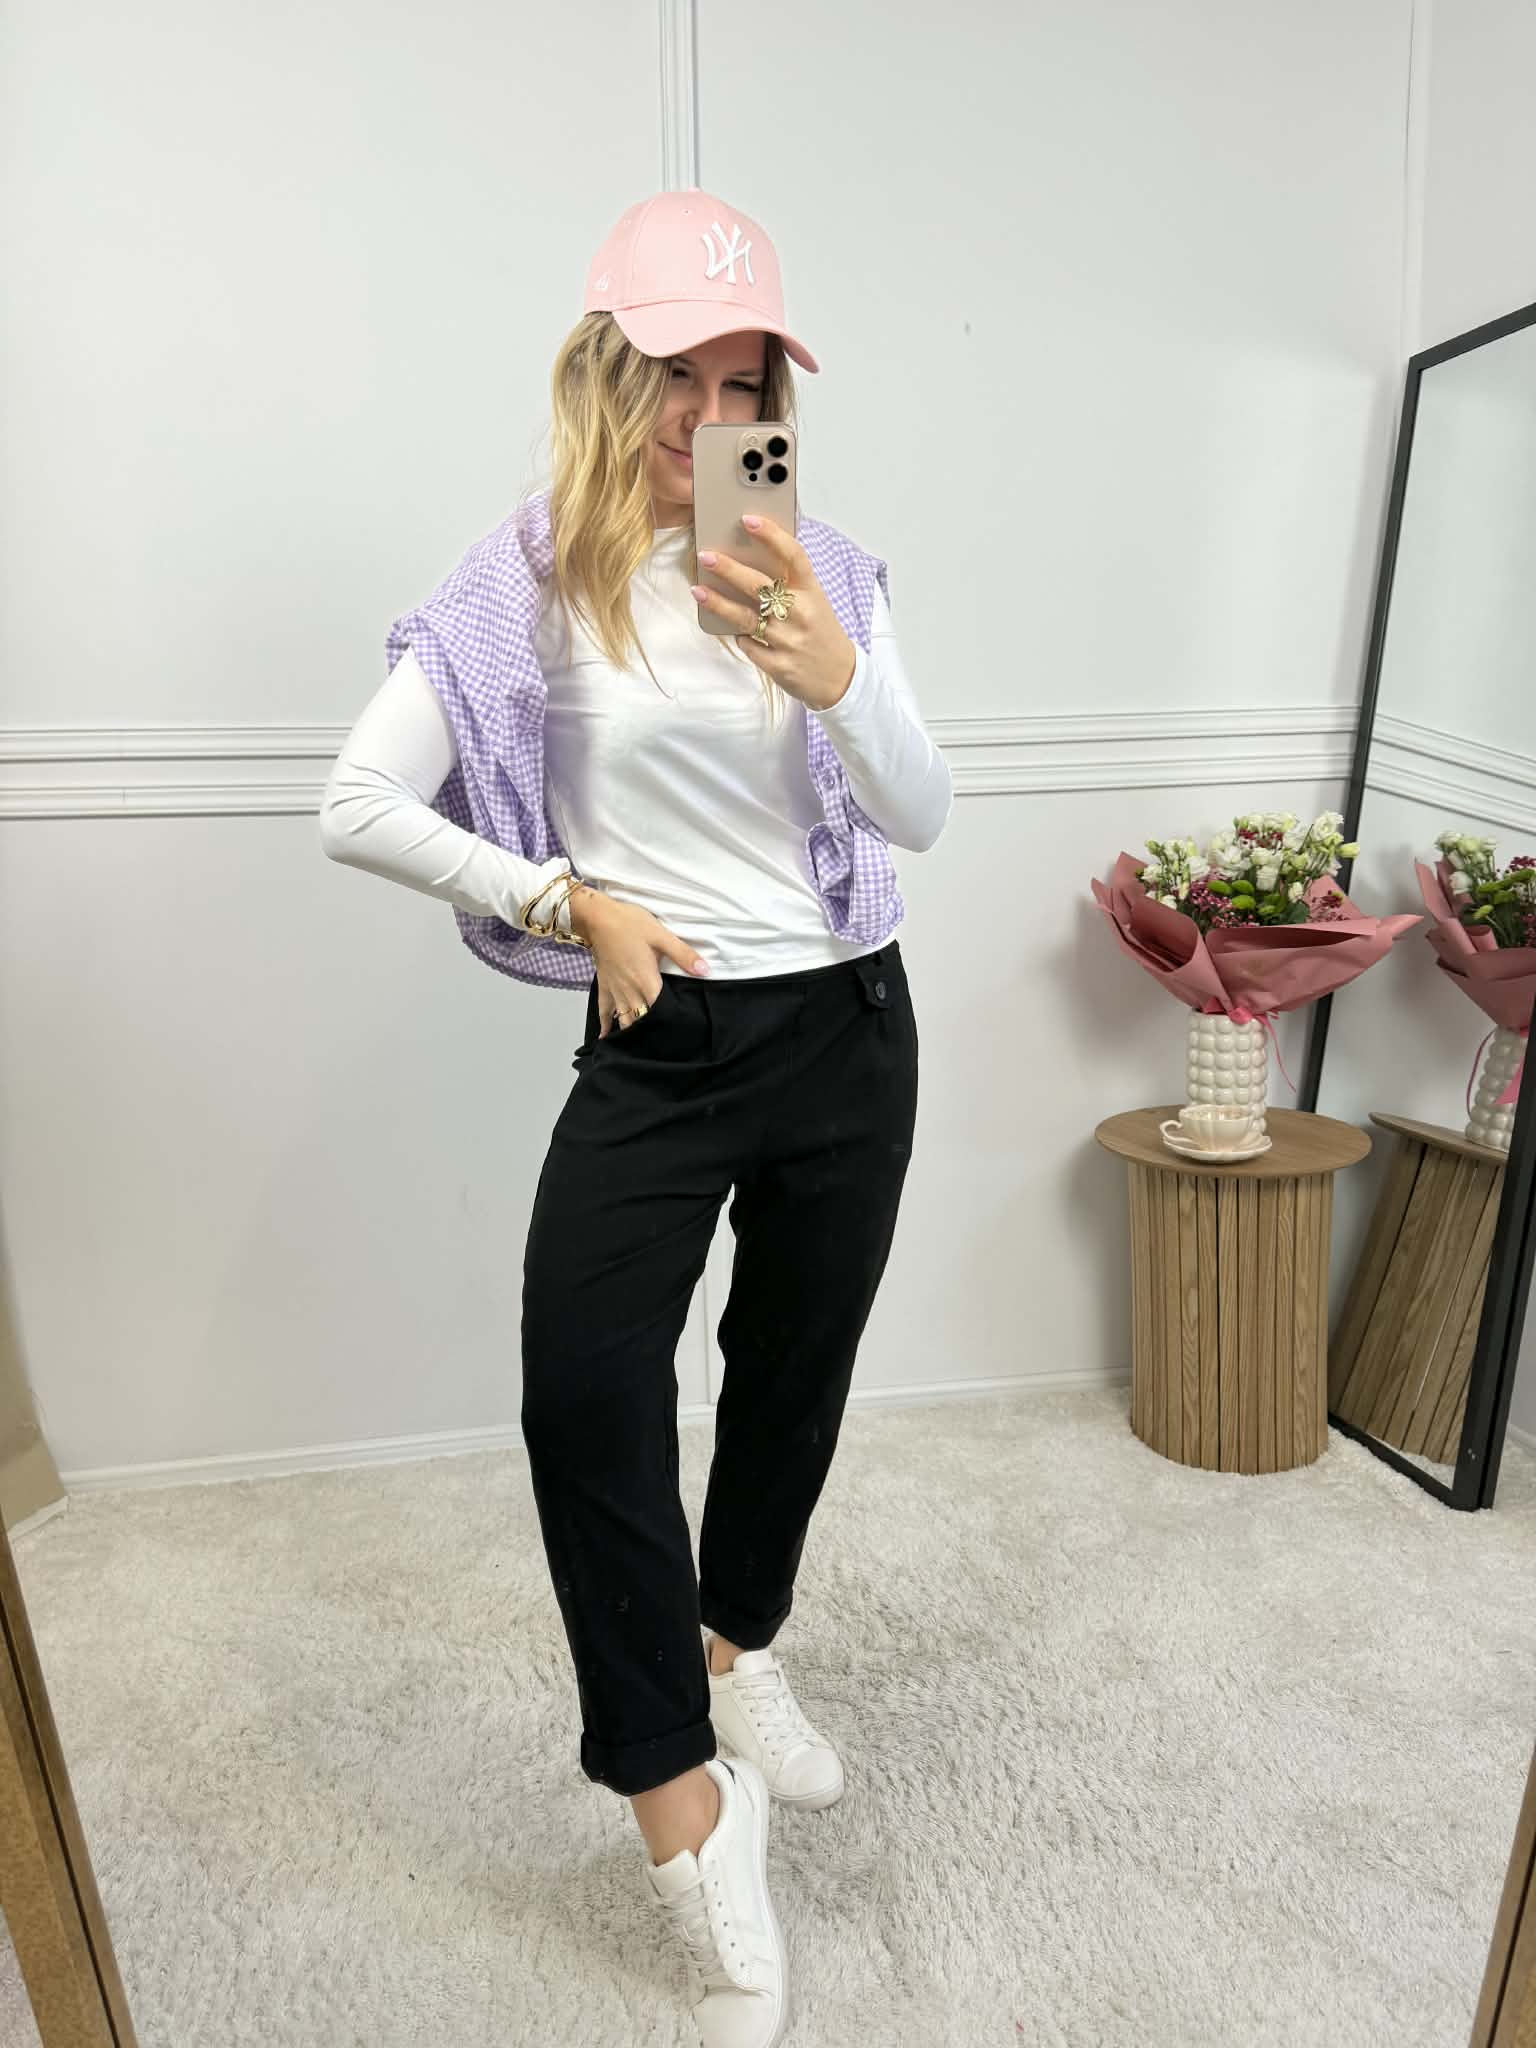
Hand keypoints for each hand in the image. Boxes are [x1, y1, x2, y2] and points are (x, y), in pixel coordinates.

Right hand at [569, 889, 708, 1035]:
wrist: (598, 917)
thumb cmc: (629, 924)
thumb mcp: (661, 935)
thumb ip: (683, 955)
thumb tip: (704, 970)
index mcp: (646, 980)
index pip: (659, 1009)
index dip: (669, 1022)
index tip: (679, 1031)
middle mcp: (629, 990)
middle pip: (642, 1019)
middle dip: (652, 1031)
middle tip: (664, 1043)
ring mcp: (615, 989)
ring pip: (624, 1019)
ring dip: (632, 1031)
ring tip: (642, 1045)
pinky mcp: (604, 985)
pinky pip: (604, 1010)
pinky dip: (606, 1025)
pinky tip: (606, 1038)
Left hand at [690, 514, 856, 712]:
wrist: (840, 677)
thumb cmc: (820, 631)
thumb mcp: (814, 601)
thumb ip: (789, 582)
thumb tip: (749, 557)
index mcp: (812, 592)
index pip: (793, 556)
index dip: (771, 536)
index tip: (748, 520)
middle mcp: (801, 614)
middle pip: (760, 586)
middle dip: (730, 569)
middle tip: (706, 556)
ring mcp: (790, 641)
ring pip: (747, 618)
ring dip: (719, 603)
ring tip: (698, 590)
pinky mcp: (779, 665)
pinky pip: (749, 646)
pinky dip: (740, 637)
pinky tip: (734, 630)